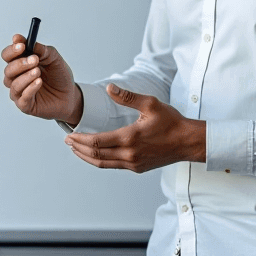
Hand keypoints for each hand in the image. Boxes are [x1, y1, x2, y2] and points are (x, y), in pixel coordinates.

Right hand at [1, 36, 82, 126]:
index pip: (7, 56)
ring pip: (13, 84)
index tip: (21, 44)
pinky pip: (22, 98)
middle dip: (20, 63)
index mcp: (21, 63)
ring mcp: (20, 92)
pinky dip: (30, 88)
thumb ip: (42, 50)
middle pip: (8, 70)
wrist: (70, 95)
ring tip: (38, 72)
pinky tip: (39, 82)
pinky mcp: (25, 105)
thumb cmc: (59, 77)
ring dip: (26, 76)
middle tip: (34, 59)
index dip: (12, 50)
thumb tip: (29, 41)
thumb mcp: (54, 59)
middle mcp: (17, 77)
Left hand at [65, 84, 205, 172]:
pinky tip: (96, 154)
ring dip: (87, 157)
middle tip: (67, 142)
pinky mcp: (138, 168)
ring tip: (76, 150)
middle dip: (79, 148)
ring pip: (103, 164)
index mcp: (129, 138)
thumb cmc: (171, 122)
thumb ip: (127, 97)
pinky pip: (113, 166)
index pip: (97, 142)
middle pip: (96, 155)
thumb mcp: (150, 104)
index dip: (80, 140)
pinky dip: (100, 161)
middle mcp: (129, 154)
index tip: (70, 136)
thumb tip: (110, 87)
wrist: (188, 142)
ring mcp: (133, 164)